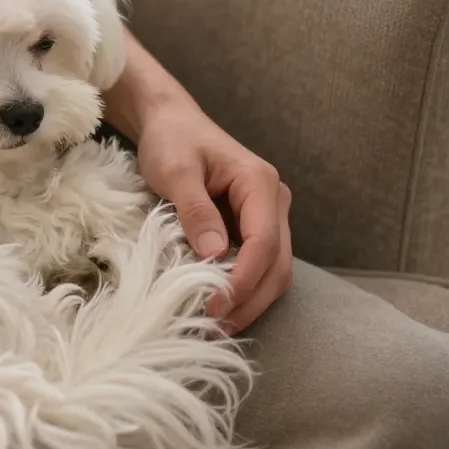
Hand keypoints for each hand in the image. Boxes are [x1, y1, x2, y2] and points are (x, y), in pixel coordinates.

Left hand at [133, 97, 292, 334]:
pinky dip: (244, 288)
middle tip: (216, 326)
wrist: (170, 122)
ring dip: (250, 300)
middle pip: (278, 262)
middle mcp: (273, 200)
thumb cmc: (172, 141)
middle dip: (251, 299)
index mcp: (260, 183)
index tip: (216, 305)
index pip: (265, 242)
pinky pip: (258, 264)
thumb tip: (214, 254)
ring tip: (218, 325)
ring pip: (274, 269)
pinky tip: (220, 306)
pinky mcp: (252, 226)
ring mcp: (266, 215)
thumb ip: (195, 210)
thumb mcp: (176, 172)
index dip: (244, 279)